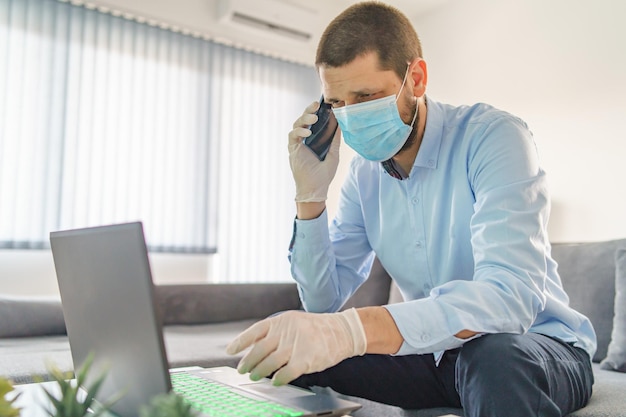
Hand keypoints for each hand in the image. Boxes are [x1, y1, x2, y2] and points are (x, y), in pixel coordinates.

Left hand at [226, 309, 365, 385]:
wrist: (343, 331)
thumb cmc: (317, 328)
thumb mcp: (294, 322)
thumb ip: (276, 332)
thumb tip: (254, 346)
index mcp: (282, 321)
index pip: (255, 331)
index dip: (240, 341)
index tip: (230, 351)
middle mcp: (286, 332)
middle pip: (259, 349)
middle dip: (248, 362)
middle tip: (242, 369)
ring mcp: (296, 345)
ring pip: (270, 363)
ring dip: (260, 372)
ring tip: (255, 376)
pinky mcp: (306, 359)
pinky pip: (286, 373)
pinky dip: (279, 379)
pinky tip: (276, 382)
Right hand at [289, 101, 340, 202]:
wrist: (316, 190)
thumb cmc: (324, 175)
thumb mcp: (334, 154)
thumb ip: (335, 140)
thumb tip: (341, 124)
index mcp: (313, 140)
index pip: (312, 122)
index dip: (315, 112)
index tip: (322, 104)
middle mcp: (303, 141)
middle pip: (303, 120)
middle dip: (308, 111)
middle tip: (315, 105)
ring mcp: (297, 145)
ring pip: (296, 125)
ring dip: (304, 119)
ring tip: (314, 118)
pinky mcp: (292, 150)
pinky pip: (292, 136)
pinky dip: (299, 132)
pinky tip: (307, 133)